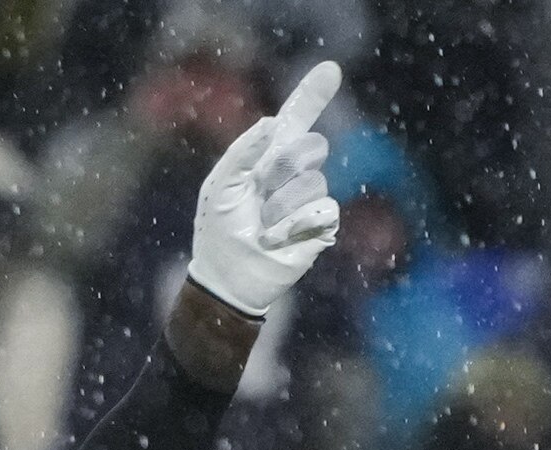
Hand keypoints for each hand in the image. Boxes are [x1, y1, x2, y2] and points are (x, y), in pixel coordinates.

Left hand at [188, 60, 341, 317]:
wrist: (227, 278)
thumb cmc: (220, 231)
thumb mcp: (220, 186)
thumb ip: (242, 152)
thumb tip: (272, 121)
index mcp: (268, 157)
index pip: (295, 119)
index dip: (313, 94)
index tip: (331, 70)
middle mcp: (293, 173)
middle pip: (311, 145)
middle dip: (282, 166)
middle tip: (260, 191)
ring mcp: (308, 197)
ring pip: (313, 181)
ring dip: (280, 205)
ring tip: (261, 226)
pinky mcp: (320, 224)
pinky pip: (323, 208)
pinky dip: (294, 223)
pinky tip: (275, 238)